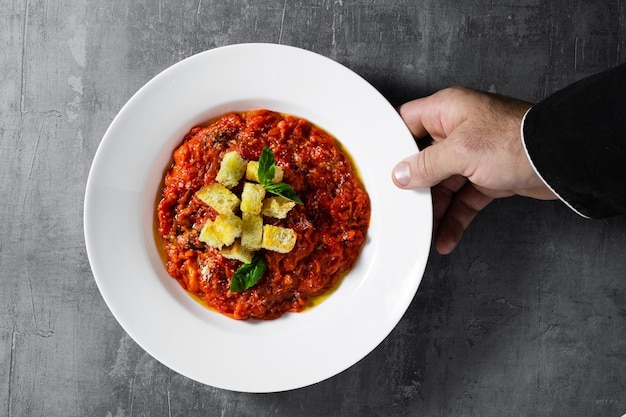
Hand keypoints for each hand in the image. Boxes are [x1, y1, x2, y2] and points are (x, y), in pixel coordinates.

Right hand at [392, 87, 556, 253]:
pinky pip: (463, 199)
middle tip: (400, 206)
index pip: (407, 122)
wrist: (561, 161)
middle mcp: (458, 129)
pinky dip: (455, 218)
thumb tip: (400, 175)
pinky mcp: (488, 177)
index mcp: (447, 110)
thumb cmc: (514, 142)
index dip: (393, 145)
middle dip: (414, 187)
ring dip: (434, 209)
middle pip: (423, 160)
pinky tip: (445, 237)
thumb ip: (425, 165)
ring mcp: (473, 155)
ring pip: (443, 184)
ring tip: (423, 231)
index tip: (380, 168)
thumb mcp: (459, 152)